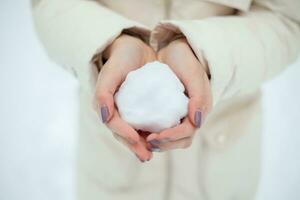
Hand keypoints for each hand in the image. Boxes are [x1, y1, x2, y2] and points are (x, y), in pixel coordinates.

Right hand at [94, 34, 155, 161]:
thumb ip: (103, 92)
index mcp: (106, 104)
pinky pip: (145, 123)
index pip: (114, 124)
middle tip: (146, 156)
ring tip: (153, 153)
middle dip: (135, 146)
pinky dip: (152, 132)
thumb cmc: (121, 59)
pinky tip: (162, 138)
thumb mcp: (111, 72)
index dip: (124, 133)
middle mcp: (116, 111)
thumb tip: (103, 116)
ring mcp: (129, 110)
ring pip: (135, 131)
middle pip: (124, 133)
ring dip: (143, 144)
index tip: (137, 139)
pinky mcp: (141, 108)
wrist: (135, 48)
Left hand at [146, 38, 211, 151]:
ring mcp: (180, 115)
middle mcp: (191, 116)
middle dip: (164, 145)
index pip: (187, 132)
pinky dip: (152, 133)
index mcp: (199, 110)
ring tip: (141, 141)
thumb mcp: (193, 74)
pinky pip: (162, 127)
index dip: (171, 138)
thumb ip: (199, 97)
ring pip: (171, 138)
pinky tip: (140, 131)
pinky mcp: (169, 111)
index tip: (153, 137)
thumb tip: (197, 123)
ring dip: (158, 143)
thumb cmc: (185, 60)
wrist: (175, 50)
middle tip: (146, 142)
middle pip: (180, 140)